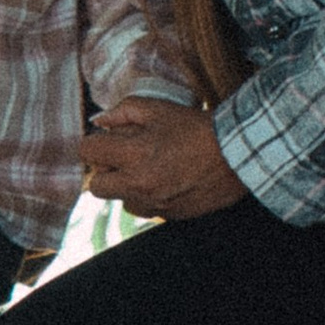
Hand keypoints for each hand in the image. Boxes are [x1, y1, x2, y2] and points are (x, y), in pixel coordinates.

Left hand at [80, 96, 246, 222]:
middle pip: (95, 186)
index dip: (93, 143)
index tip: (105, 140)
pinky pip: (145, 209)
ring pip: (120, 201)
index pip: (88, 152)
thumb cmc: (197, 128)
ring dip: (126, 187)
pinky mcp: (169, 215)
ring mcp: (154, 203)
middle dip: (103, 170)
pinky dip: (148, 197)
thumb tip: (101, 121)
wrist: (236, 156)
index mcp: (133, 154)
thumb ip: (124, 112)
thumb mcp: (159, 108)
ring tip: (147, 170)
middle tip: (122, 157)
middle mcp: (139, 184)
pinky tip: (165, 181)